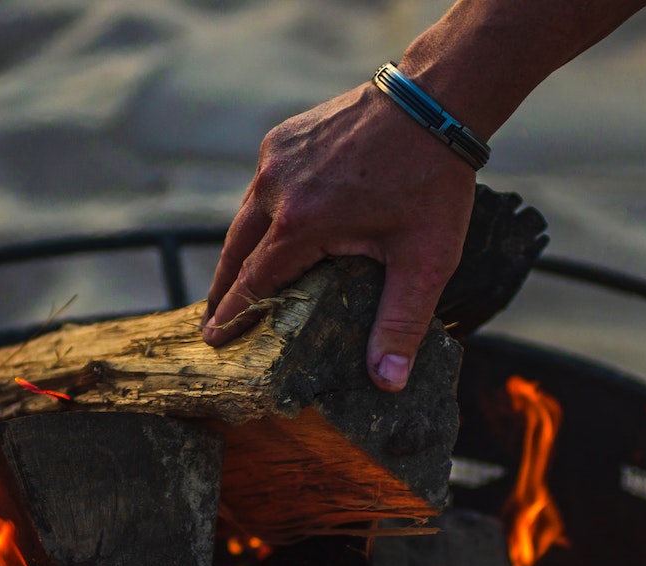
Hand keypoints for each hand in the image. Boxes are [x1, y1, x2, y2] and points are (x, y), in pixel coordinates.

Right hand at [202, 81, 476, 391]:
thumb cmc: (432, 182)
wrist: (433, 102)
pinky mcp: (284, 138)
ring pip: (244, 217)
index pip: (254, 284)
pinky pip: (262, 186)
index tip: (212, 340)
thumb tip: (388, 383)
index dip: (232, 316)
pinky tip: (267, 229)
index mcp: (300, 225)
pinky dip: (258, 213)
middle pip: (235, 251)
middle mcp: (275, 190)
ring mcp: (276, 160)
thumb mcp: (423, 262)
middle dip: (222, 289)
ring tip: (233, 280)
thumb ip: (401, 324)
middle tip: (211, 320)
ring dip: (238, 251)